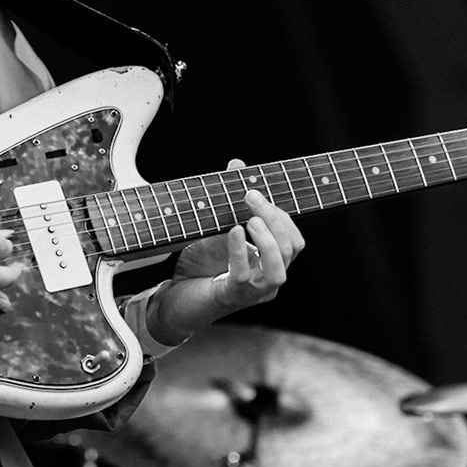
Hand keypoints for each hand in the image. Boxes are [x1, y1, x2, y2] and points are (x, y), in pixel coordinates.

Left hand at [153, 163, 304, 342]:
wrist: (173, 302)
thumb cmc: (199, 267)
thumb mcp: (216, 228)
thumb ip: (230, 200)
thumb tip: (237, 164)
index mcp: (270, 265)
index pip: (294, 240)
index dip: (281, 215)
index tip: (258, 192)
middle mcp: (267, 282)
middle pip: (290, 250)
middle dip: (274, 219)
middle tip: (250, 195)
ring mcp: (251, 294)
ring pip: (278, 271)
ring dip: (268, 242)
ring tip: (250, 219)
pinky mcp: (230, 298)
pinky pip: (244, 277)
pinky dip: (240, 251)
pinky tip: (233, 231)